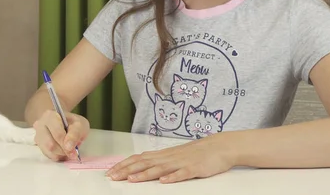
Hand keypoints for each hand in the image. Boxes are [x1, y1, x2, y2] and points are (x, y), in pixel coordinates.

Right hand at [33, 109, 89, 161]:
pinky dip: (57, 156)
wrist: (65, 123)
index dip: (66, 144)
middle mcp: (40, 125)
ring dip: (61, 154)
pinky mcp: (39, 146)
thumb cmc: (72, 123)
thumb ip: (75, 134)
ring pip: (48, 151)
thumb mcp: (80, 125)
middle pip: (50, 144)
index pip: (57, 133)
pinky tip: (63, 151)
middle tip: (73, 153)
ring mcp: (38, 136)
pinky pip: (47, 155)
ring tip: (68, 150)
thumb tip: (68, 147)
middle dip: (63, 151)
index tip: (75, 151)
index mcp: (50, 116)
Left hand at [106, 132, 236, 183]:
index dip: (124, 165)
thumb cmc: (196, 153)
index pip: (139, 159)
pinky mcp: (194, 169)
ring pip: (160, 168)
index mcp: (163, 155)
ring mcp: (181, 163)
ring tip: (131, 180)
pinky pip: (182, 173)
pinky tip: (163, 181)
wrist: (219, 146)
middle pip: (144, 163)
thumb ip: (158, 160)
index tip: (111, 171)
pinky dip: (172, 177)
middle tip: (113, 177)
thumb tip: (140, 165)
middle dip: (127, 170)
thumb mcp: (174, 156)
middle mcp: (169, 158)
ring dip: (144, 174)